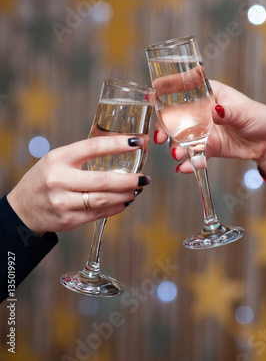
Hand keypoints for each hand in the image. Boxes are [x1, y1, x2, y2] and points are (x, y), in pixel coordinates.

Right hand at [7, 136, 150, 236]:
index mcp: (58, 158)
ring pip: (103, 199)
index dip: (118, 144)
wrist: (23, 208)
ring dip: (125, 195)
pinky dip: (116, 207)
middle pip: (102, 180)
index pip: (93, 147)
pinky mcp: (68, 220)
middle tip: (145, 177)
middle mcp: (59, 180)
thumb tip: (122, 148)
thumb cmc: (46, 177)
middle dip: (128, 179)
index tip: (138, 142)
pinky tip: (125, 201)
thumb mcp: (58, 159)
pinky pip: (98, 214)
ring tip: (137, 188)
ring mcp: (63, 202)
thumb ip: (84, 155)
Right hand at [154, 80, 265, 178]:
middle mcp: (201, 111)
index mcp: (209, 93)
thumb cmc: (260, 118)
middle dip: (165, 128)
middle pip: (175, 117)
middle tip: (161, 139)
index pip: (183, 91)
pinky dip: (188, 162)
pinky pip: (193, 154)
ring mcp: (202, 130)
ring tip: (177, 156)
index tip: (155, 102)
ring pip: (181, 138)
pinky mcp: (207, 147)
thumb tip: (215, 111)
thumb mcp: (245, 113)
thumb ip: (228, 113)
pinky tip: (183, 169)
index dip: (166, 96)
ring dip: (175, 147)